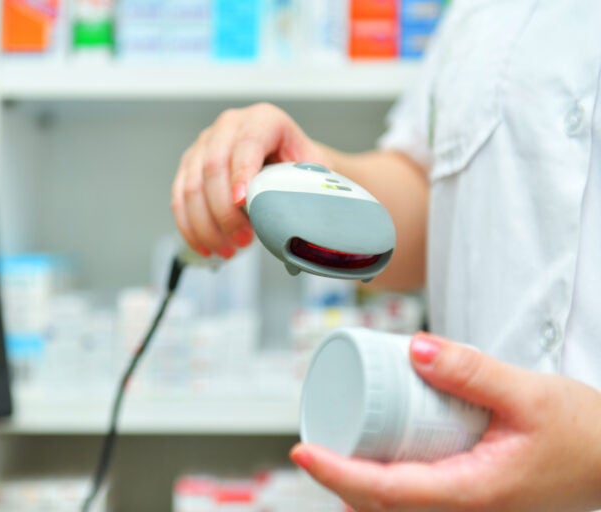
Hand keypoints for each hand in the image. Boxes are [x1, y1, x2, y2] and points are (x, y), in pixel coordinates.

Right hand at [171, 102, 325, 258]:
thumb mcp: (313, 170)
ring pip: (192, 187)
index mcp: (262, 120)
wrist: (287, 163)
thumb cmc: (299, 167)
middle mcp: (228, 127)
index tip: (242, 202)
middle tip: (242, 240)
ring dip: (207, 225)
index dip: (241, 174)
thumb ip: (308, 184)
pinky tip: (206, 246)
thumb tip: (304, 210)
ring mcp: (204, 145)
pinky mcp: (189, 166)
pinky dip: (191, 227)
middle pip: (213, 167)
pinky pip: (180, 199)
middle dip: (224, 211)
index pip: (246, 144)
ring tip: (228, 250)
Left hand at [291, 332, 600, 511]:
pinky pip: (414, 497)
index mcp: (472, 491)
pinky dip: (382, 481)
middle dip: (337, 476)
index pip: (385, 490)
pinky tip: (373, 454)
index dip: (337, 473)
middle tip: (310, 437)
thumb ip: (472, 370)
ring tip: (333, 443)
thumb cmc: (585, 435)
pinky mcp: (470, 497)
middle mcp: (463, 509)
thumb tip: (414, 350)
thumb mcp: (530, 394)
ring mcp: (466, 507)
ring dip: (357, 481)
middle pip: (379, 503)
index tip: (302, 451)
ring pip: (394, 506)